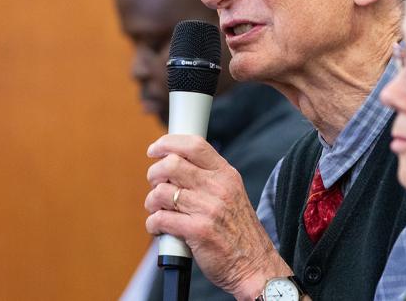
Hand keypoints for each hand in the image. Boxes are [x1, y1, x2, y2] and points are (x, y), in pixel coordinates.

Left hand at [144, 134, 291, 299]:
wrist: (254, 263)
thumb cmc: (238, 230)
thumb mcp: (232, 193)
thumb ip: (208, 177)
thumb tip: (174, 164)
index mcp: (226, 174)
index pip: (195, 145)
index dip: (168, 143)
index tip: (155, 149)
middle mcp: (218, 187)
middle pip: (172, 164)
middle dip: (154, 174)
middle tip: (156, 185)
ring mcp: (208, 208)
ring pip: (162, 192)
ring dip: (152, 202)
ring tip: (158, 210)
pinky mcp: (198, 231)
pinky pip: (161, 219)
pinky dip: (153, 223)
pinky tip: (160, 228)